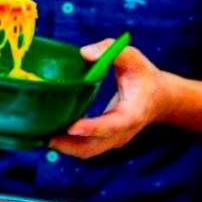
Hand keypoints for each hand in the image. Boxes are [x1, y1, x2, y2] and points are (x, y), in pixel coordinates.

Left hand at [48, 41, 166, 158]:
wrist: (161, 98)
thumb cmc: (144, 76)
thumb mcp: (134, 57)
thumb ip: (111, 50)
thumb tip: (84, 53)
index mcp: (132, 114)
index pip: (112, 125)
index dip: (92, 128)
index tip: (71, 127)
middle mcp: (122, 133)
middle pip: (94, 147)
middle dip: (68, 145)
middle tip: (43, 134)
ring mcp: (114, 140)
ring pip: (87, 152)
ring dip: (64, 147)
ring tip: (40, 135)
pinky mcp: (106, 141)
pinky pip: (85, 148)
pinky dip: (67, 145)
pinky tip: (49, 133)